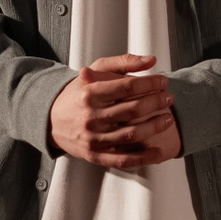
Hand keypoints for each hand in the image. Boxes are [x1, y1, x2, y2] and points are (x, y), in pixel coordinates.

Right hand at [48, 53, 181, 168]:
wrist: (51, 119)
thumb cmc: (78, 93)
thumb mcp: (95, 70)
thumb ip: (123, 62)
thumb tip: (151, 60)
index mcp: (90, 93)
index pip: (127, 87)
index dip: (150, 83)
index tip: (163, 81)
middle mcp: (91, 116)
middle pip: (133, 110)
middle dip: (156, 102)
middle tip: (168, 98)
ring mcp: (93, 138)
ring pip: (132, 134)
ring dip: (155, 126)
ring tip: (168, 118)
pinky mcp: (95, 155)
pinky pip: (123, 159)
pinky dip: (143, 157)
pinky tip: (158, 152)